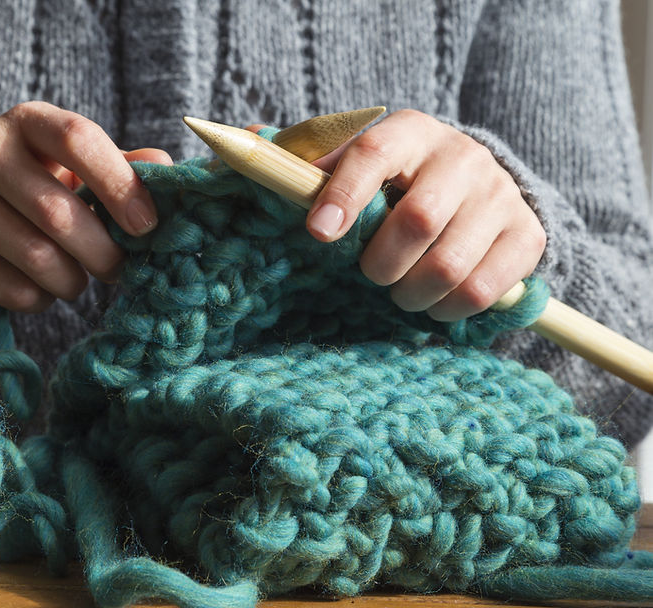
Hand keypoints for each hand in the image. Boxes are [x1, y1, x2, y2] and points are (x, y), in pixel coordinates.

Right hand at [0, 101, 171, 311]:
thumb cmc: (29, 184)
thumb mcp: (68, 164)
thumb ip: (118, 166)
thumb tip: (167, 170)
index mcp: (26, 121)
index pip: (78, 139)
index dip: (119, 185)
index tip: (146, 225)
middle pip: (58, 212)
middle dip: (102, 253)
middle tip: (117, 270)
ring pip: (37, 259)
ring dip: (72, 282)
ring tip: (76, 279)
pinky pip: (13, 290)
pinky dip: (40, 299)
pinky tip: (40, 287)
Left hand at [306, 109, 545, 320]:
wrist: (474, 186)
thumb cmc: (392, 181)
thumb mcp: (350, 163)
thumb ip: (301, 160)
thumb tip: (244, 136)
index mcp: (409, 133)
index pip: (375, 153)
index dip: (345, 195)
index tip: (318, 232)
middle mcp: (462, 157)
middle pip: (419, 221)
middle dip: (381, 264)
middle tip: (371, 274)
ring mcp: (501, 195)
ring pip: (450, 265)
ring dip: (411, 294)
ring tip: (401, 292)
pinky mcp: (528, 235)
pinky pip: (483, 291)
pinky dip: (448, 309)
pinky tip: (434, 301)